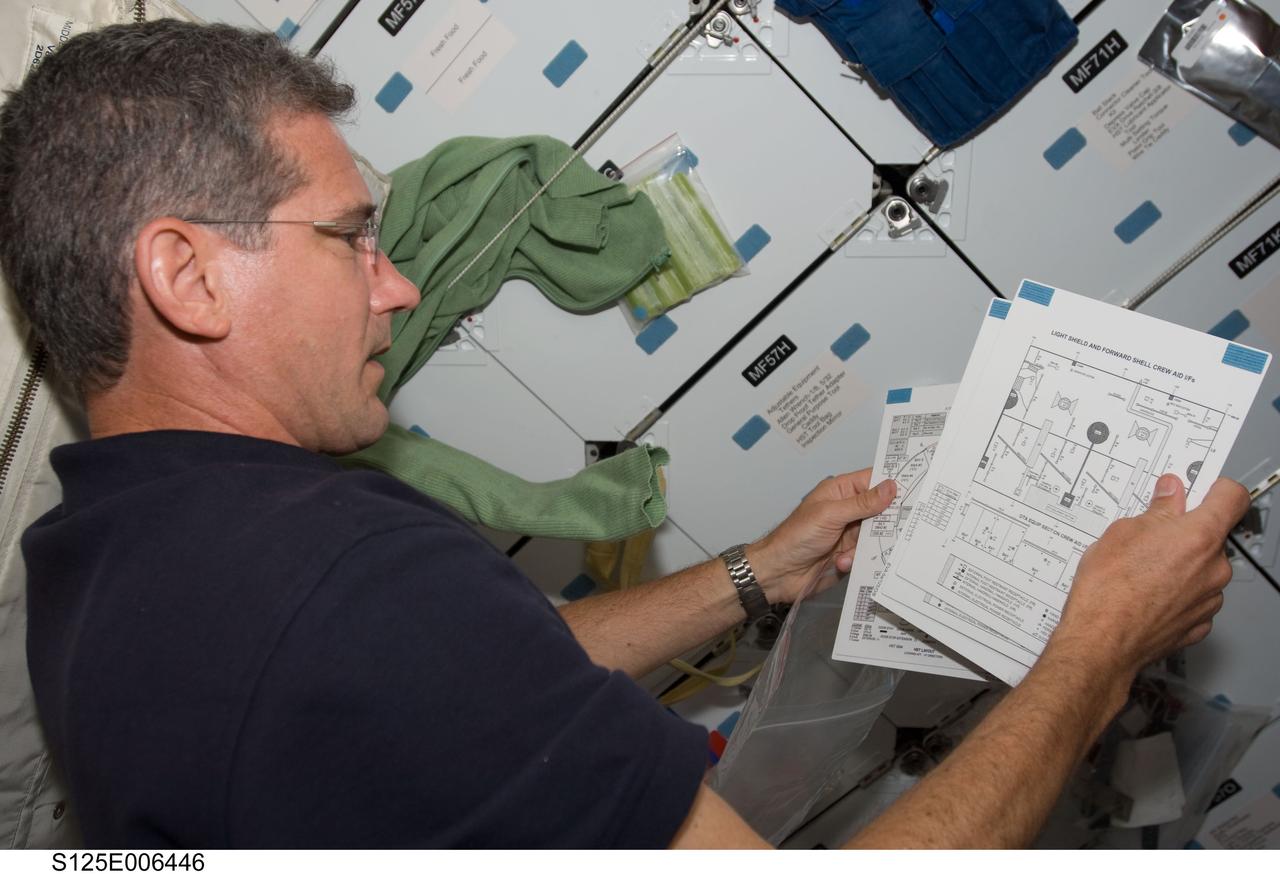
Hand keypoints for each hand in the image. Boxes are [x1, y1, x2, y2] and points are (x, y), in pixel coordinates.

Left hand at [749, 469, 895, 604]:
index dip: (893, 483)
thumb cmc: (796, 536)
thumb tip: (891, 486)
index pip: (873, 481)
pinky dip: (856, 560)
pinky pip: (868, 555)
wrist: (779, 573)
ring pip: (877, 536)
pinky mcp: (851, 554)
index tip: (916, 488)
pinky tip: (840, 563)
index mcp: (841, 492)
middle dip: (886, 522)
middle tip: (889, 529)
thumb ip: (862, 503)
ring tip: (846, 553)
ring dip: (865, 546)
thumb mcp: (830, 515)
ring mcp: (850, 533)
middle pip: (882, 511)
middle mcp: (848, 510)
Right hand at [1047, 474, 1249, 690]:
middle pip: (1212, 536)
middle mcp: (1214, 568)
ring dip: (1181, 565)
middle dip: (1185, 533)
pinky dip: (1177, 593)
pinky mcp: (1199, 624)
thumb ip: (1156, 512)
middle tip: (1150, 535)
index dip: (1215, 488)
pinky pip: (1195, 598)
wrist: (1101, 641)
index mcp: (1199, 536)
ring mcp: (1210, 599)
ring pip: (1203, 569)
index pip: (1232, 497)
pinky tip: (1148, 594)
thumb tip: (1170, 495)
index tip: (1200, 489)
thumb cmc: (1108, 590)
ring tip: (1141, 571)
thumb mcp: (1122, 532)